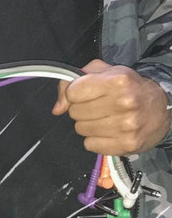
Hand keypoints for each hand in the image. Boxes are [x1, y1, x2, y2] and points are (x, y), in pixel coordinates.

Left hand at [52, 59, 170, 154]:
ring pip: (80, 129)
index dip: (75, 93)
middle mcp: (123, 103)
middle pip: (75, 112)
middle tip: (97, 106)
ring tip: (104, 118)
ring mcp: (127, 126)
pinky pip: (90, 145)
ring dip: (88, 124)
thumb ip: (73, 82)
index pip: (72, 93)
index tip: (85, 93)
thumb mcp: (102, 72)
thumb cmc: (129, 87)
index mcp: (116, 81)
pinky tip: (108, 131)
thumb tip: (57, 108)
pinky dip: (95, 139)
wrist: (162, 107)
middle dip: (81, 109)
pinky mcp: (128, 144)